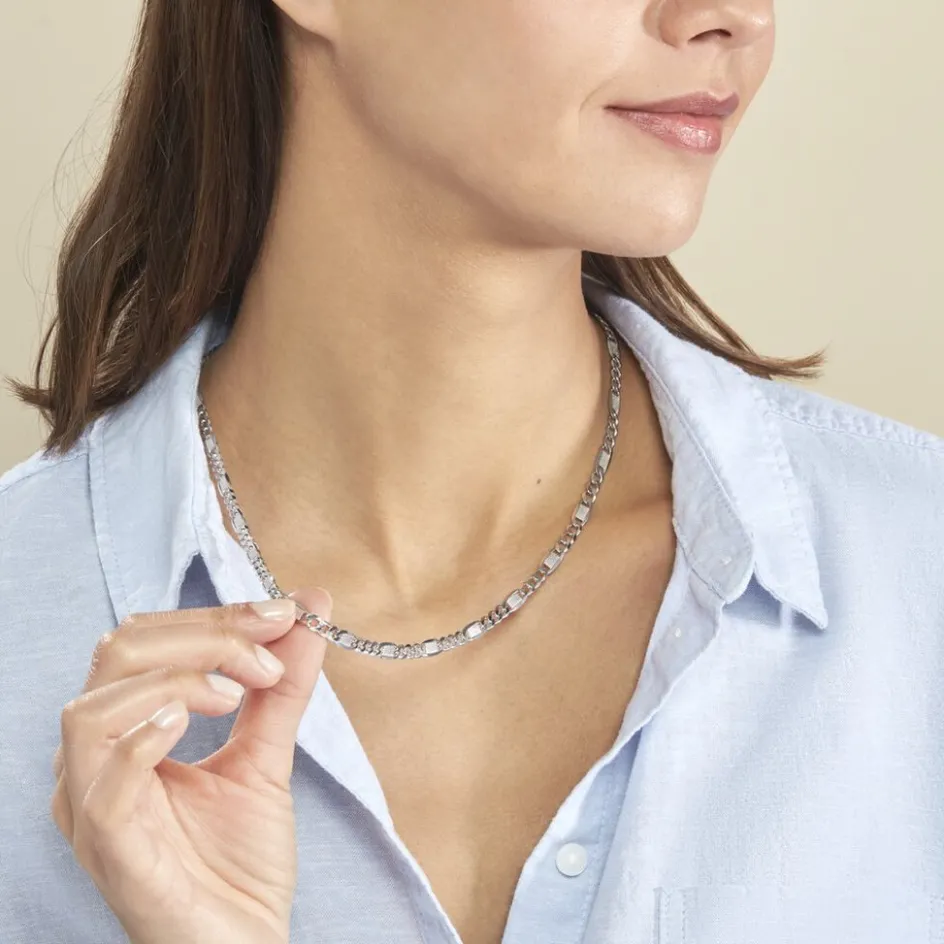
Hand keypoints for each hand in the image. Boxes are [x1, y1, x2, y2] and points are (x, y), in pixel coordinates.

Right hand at [50, 587, 331, 943]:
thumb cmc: (239, 864)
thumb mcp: (268, 753)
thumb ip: (282, 683)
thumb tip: (310, 606)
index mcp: (124, 735)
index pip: (145, 642)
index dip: (215, 615)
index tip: (286, 612)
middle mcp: (95, 764)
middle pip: (117, 655)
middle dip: (205, 635)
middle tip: (269, 653)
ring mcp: (93, 808)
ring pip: (96, 707)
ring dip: (181, 678)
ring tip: (240, 695)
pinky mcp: (110, 848)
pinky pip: (104, 781)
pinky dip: (145, 736)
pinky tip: (188, 723)